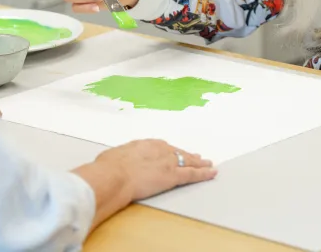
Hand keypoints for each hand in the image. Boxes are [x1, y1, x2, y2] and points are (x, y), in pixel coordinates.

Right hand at [96, 139, 215, 200]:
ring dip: (199, 163)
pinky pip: (193, 174)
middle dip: (187, 155)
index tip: (174, 153)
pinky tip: (212, 173)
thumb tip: (113, 162)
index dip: (170, 151)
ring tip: (208, 164)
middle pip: (177, 152)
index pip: (162, 148)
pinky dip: (204, 173)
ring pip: (188, 161)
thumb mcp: (113, 157)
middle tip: (196, 156)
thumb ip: (119, 159)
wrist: (114, 175)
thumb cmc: (108, 168)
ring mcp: (168, 162)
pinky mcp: (173, 176)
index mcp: (144, 145)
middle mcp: (159, 150)